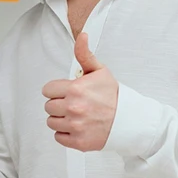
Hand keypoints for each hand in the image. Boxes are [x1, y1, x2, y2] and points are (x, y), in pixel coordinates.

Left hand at [41, 32, 117, 151]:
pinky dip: (66, 134)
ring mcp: (75, 126)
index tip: (68, 92)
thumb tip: (82, 35)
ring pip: (51, 122)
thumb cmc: (113, 95)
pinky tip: (78, 127)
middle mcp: (73, 108)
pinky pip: (58, 137)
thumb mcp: (100, 71)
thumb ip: (85, 54)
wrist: (129, 119)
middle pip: (48, 106)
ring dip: (61, 119)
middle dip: (59, 104)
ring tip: (76, 115)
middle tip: (74, 104)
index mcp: (75, 89)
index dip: (57, 90)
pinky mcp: (78, 142)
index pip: (47, 90)